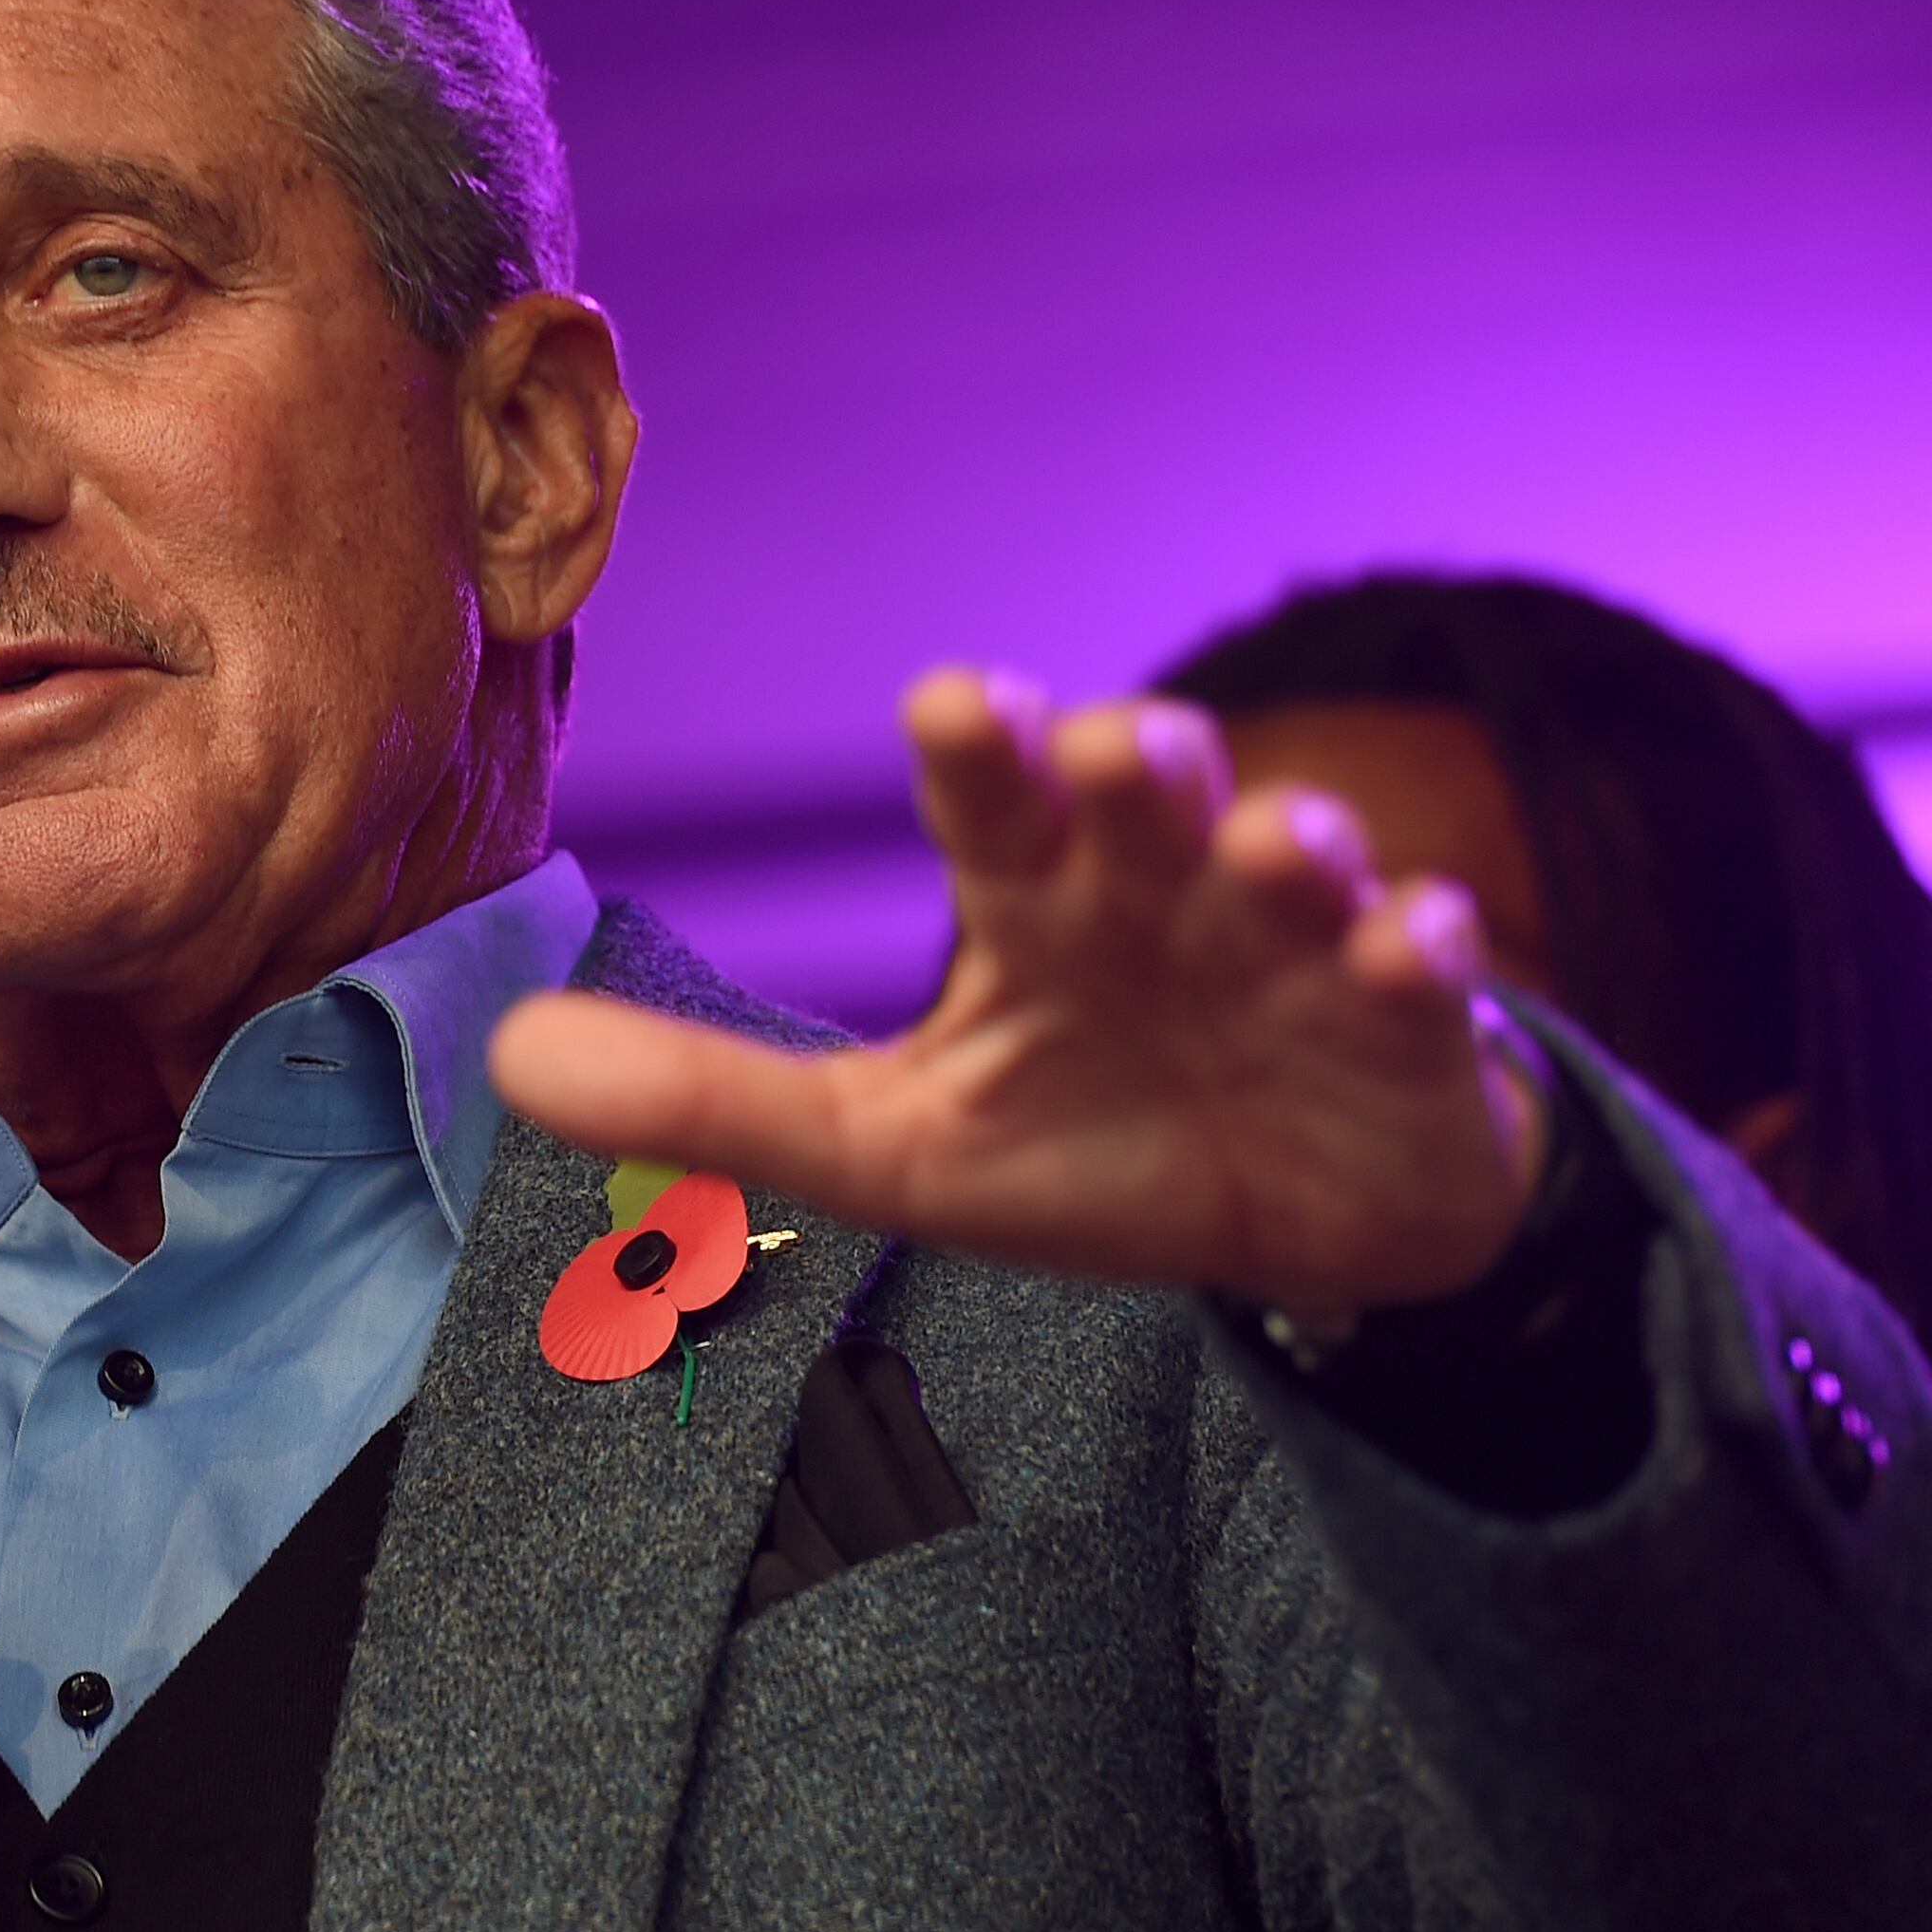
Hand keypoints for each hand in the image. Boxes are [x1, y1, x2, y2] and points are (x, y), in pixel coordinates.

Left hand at [492, 669, 1547, 1321]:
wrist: (1303, 1226)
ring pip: (1296, 854)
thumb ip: (711, 1099)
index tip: (954, 705)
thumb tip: (507, 1058)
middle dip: (1134, 761)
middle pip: (1146, 794)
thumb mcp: (892, 1148)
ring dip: (1288, 840)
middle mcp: (1160, 890)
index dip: (979, 747)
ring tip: (1279, 845)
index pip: (991, 799)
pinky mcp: (1410, 1026)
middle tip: (1116, 749)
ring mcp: (1295, 944)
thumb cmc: (1091, 1144)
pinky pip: (1423, 972)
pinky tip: (1409, 951)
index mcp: (1035, 901)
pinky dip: (1419, 956)